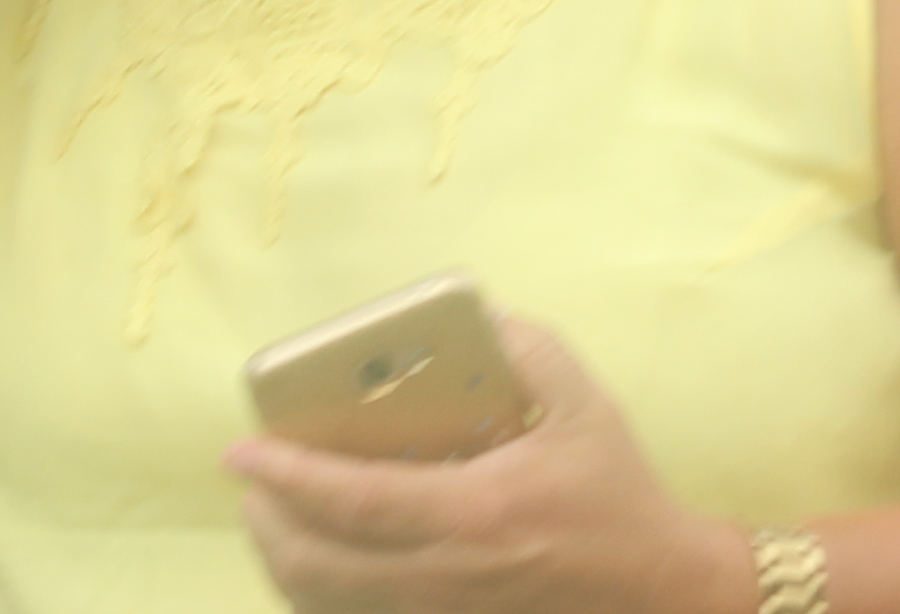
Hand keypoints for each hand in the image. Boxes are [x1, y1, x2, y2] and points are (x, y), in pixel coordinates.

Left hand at [233, 312, 728, 611]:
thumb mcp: (586, 407)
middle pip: (317, 565)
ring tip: (272, 520)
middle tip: (252, 483)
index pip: (352, 500)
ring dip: (284, 563)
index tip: (242, 451)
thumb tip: (477, 315)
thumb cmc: (618, 496)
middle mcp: (442, 575)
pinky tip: (319, 562)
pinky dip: (320, 594)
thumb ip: (530, 350)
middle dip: (267, 524)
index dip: (286, 477)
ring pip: (327, 603)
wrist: (657, 590)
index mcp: (474, 512)